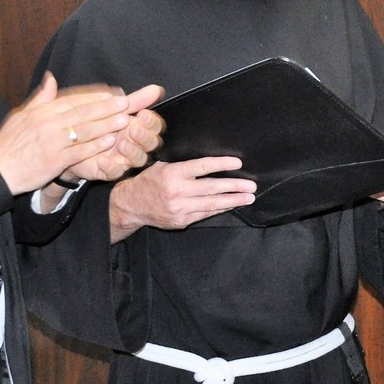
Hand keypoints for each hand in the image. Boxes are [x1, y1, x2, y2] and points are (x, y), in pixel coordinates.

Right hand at [0, 74, 136, 194]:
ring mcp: (51, 142)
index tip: (112, 93)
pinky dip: (95, 146)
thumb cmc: (9, 143)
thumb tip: (51, 77)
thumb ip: (40, 98)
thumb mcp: (21, 115)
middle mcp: (47, 124)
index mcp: (41, 111)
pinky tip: (109, 142)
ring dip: (106, 125)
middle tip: (125, 103)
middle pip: (82, 113)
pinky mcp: (54, 161)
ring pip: (84, 131)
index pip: (73, 100)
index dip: (94, 97)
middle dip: (106, 108)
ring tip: (124, 121)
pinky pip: (79, 151)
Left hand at [67, 85, 164, 181]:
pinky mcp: (109, 171)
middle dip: (145, 137)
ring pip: (138, 160)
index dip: (152, 122)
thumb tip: (156, 88)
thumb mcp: (115, 109)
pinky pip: (115, 173)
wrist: (71, 138)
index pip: (155, 127)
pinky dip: (111, 167)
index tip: (142, 114)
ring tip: (121, 144)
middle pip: (151, 144)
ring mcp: (123, 158)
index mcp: (138, 127)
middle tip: (133, 129)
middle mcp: (135, 144)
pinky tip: (102, 159)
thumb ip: (136, 100)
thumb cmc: (97, 122)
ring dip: (132, 152)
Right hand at [108, 156, 255, 240]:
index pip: (202, 167)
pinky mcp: (181, 220)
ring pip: (211, 204)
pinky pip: (205, 214)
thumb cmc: (149, 181)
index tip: (238, 163)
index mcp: (173, 173)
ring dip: (232, 200)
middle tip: (251, 185)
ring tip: (248, 198)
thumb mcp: (162, 167)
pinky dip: (219, 209)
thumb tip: (210, 163)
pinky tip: (231, 205)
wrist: (131, 205)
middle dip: (234, 186)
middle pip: (212, 188)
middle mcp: (177, 191)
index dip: (222, 164)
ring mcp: (180, 208)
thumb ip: (183, 166)